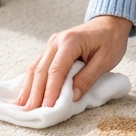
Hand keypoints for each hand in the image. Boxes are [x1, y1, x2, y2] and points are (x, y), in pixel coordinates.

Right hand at [14, 14, 131, 109]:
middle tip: (31, 112)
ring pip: (35, 68)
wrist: (110, 23)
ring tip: (24, 107)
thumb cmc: (111, 41)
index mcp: (70, 41)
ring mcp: (51, 44)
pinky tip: (26, 93)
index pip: (56, 70)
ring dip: (29, 88)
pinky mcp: (51, 49)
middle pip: (41, 70)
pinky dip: (32, 81)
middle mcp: (56, 41)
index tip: (47, 108)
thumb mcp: (105, 60)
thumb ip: (87, 78)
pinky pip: (38, 65)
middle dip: (35, 93)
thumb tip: (72, 97)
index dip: (51, 90)